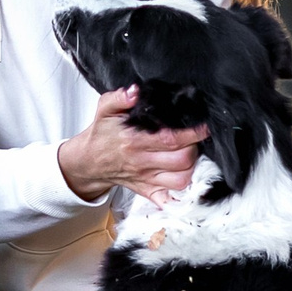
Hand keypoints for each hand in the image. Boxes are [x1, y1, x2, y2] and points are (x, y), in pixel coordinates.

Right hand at [58, 87, 207, 202]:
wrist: (89, 161)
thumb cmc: (102, 134)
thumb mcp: (105, 109)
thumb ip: (119, 97)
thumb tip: (136, 91)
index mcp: (134, 141)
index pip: (171, 139)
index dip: (192, 133)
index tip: (203, 126)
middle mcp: (141, 162)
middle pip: (182, 160)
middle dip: (195, 148)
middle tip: (196, 138)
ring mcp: (145, 179)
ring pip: (181, 180)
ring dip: (193, 168)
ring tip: (191, 154)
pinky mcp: (147, 190)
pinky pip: (169, 199)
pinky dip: (182, 195)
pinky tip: (187, 182)